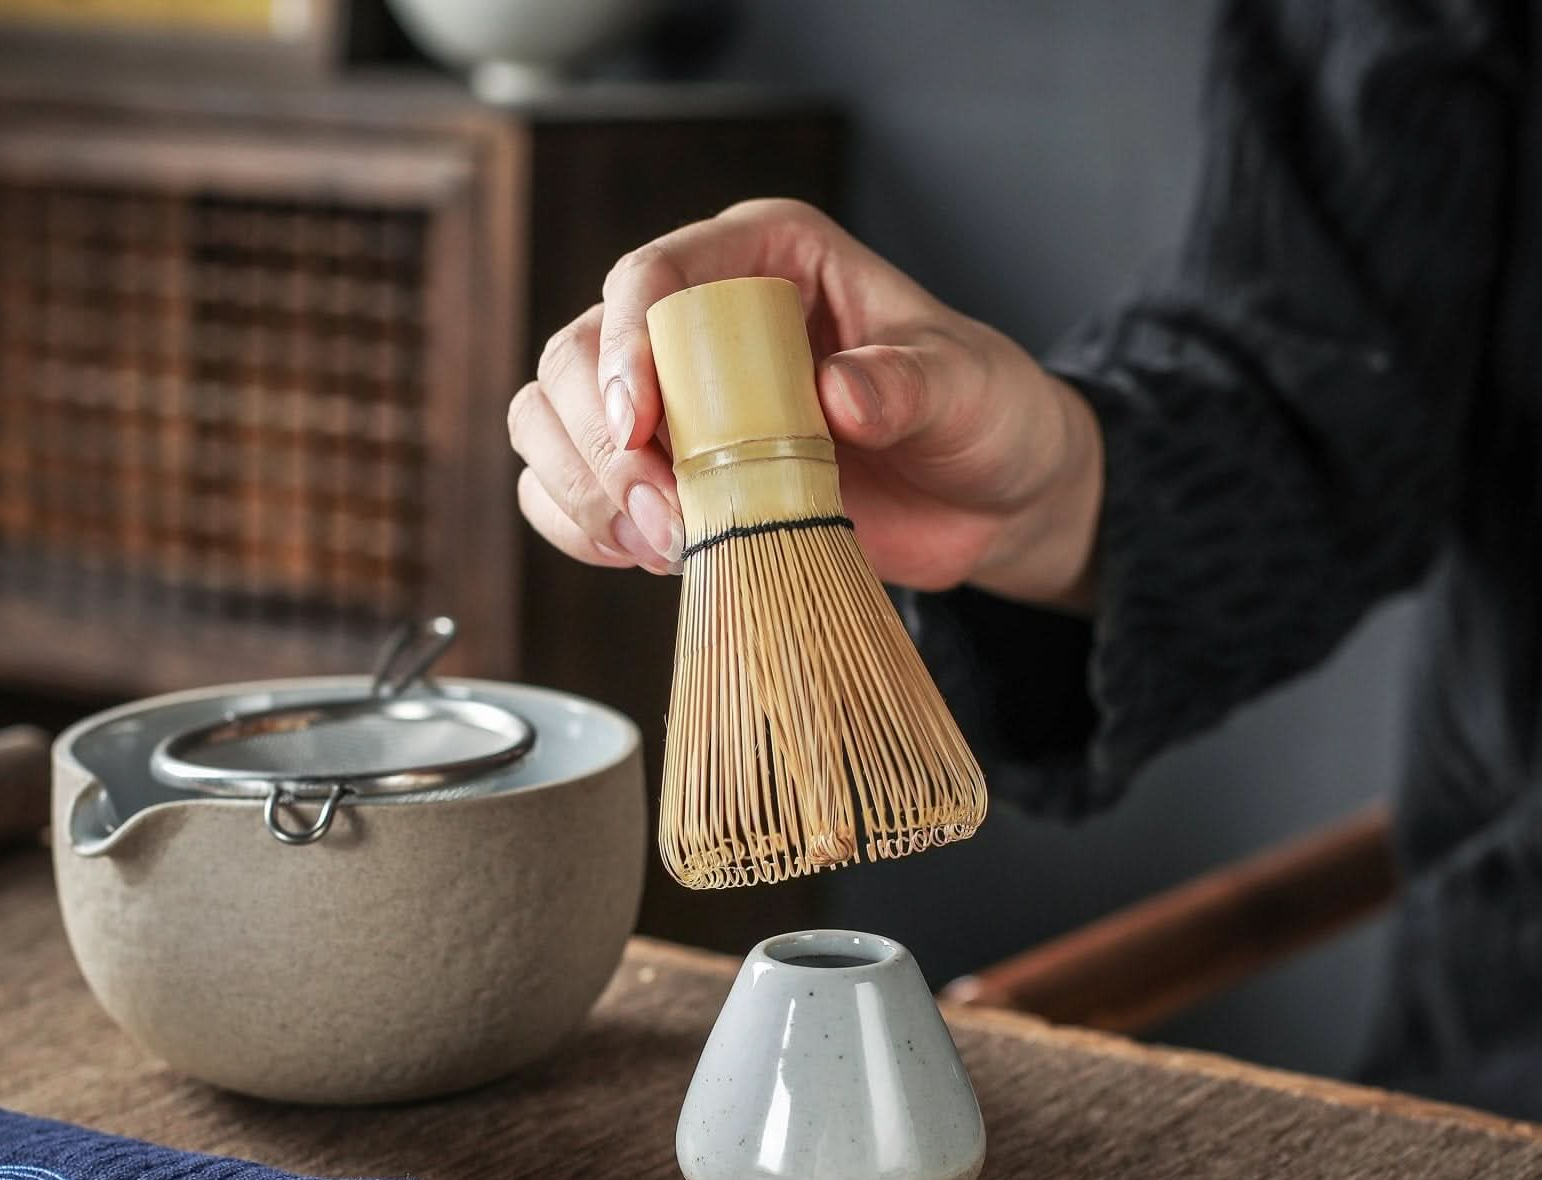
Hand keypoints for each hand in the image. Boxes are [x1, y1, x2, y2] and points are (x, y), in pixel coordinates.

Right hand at [508, 199, 1101, 604]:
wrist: (988, 501)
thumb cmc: (979, 415)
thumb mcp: (965, 388)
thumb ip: (907, 384)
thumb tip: (842, 390)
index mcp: (765, 262)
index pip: (652, 277)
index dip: (625, 344)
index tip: (640, 422)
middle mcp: (700, 323)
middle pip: (574, 353)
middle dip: (595, 438)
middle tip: (660, 510)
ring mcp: (675, 406)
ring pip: (552, 422)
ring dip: (581, 489)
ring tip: (658, 541)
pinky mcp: (671, 479)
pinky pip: (574, 496)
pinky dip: (585, 529)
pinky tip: (641, 556)